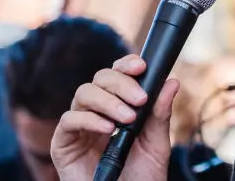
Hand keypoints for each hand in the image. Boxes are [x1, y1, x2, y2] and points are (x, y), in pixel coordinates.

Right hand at [51, 54, 179, 180]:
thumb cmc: (140, 177)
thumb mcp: (156, 144)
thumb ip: (160, 114)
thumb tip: (172, 82)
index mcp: (118, 107)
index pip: (116, 74)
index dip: (126, 64)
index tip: (142, 66)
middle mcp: (96, 112)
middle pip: (100, 78)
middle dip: (122, 83)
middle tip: (140, 100)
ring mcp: (79, 127)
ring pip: (84, 93)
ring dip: (108, 101)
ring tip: (127, 119)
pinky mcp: (63, 144)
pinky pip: (69, 120)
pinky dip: (89, 119)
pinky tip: (108, 129)